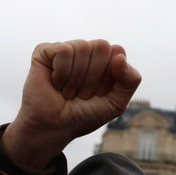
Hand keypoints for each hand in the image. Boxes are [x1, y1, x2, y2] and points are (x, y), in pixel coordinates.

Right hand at [2, 40, 141, 171]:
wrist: (54, 128)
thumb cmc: (83, 116)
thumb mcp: (116, 104)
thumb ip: (130, 81)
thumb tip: (120, 56)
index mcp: (104, 60)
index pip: (118, 51)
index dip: (110, 76)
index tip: (98, 93)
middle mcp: (85, 51)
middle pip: (102, 46)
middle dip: (94, 76)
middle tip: (81, 93)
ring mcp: (65, 50)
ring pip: (83, 47)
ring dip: (76, 79)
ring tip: (67, 91)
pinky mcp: (45, 51)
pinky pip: (64, 51)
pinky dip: (62, 72)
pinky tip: (55, 83)